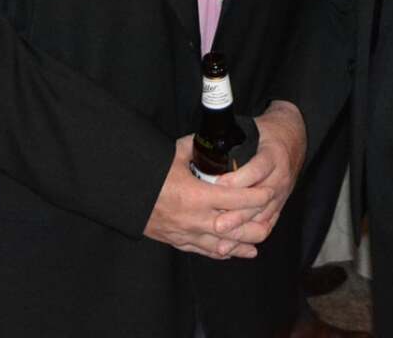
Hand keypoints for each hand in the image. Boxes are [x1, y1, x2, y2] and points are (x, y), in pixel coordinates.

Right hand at [143, 135, 272, 258]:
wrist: (123, 193)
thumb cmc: (149, 172)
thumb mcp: (174, 153)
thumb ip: (197, 147)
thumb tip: (213, 138)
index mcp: (196, 195)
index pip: (235, 199)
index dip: (255, 198)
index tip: (268, 193)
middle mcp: (194, 219)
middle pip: (233, 228)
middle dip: (254, 227)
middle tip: (269, 221)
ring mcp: (186, 233)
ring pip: (220, 245)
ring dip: (240, 246)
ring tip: (256, 246)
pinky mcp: (177, 240)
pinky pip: (203, 251)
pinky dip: (219, 253)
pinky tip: (230, 253)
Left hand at [218, 99, 307, 243]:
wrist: (295, 139)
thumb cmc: (268, 132)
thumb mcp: (253, 127)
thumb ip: (230, 138)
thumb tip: (197, 142)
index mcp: (272, 155)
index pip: (257, 169)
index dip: (238, 179)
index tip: (218, 186)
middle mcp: (280, 176)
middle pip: (259, 199)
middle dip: (238, 214)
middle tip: (217, 224)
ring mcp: (281, 193)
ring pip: (263, 216)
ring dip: (242, 229)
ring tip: (222, 241)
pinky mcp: (280, 205)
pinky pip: (268, 224)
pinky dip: (251, 236)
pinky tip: (236, 246)